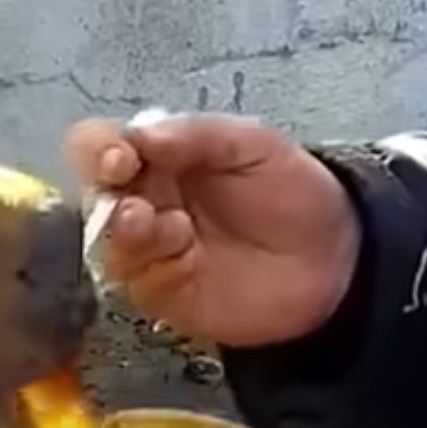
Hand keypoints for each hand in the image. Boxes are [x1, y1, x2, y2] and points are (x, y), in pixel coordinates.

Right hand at [62, 113, 359, 346]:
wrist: (335, 257)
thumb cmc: (291, 191)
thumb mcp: (253, 143)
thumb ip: (196, 134)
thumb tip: (139, 134)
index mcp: (155, 156)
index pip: (99, 146)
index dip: (97, 151)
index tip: (121, 160)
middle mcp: (141, 200)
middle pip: (91, 195)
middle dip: (104, 197)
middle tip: (137, 203)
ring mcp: (149, 250)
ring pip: (106, 243)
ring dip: (126, 234)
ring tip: (167, 227)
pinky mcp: (164, 293)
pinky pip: (137, 282)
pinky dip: (153, 266)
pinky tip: (184, 252)